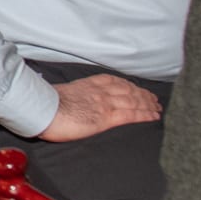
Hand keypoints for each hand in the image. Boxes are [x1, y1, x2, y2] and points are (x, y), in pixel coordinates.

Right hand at [39, 75, 163, 141]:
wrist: (42, 111)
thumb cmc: (45, 105)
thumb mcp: (60, 94)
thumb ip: (72, 95)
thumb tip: (71, 101)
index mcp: (87, 84)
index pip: (113, 81)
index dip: (128, 85)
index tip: (136, 87)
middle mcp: (99, 91)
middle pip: (127, 90)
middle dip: (142, 94)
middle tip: (154, 99)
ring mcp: (104, 103)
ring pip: (133, 101)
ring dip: (148, 104)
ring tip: (158, 107)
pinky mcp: (107, 118)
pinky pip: (131, 114)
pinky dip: (145, 114)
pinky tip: (154, 116)